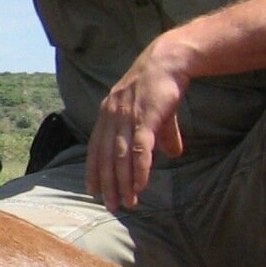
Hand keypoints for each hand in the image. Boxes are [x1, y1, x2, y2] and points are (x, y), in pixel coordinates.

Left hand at [85, 42, 188, 210]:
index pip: (95, 149)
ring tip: (127, 202)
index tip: (92, 190)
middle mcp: (111, 118)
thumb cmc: (159, 87)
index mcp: (107, 115)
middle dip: (108, 184)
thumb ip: (159, 136)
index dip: (94, 170)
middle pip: (106, 158)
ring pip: (121, 158)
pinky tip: (139, 185)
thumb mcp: (154, 113)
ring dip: (123, 182)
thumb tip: (173, 154)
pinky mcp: (146, 119)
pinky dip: (138, 170)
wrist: (168, 61)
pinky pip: (139, 150)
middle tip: (111, 205)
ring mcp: (127, 118)